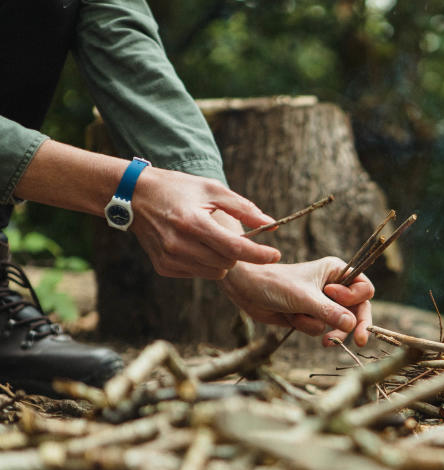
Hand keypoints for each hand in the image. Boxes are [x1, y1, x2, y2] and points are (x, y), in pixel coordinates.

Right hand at [131, 167, 281, 278]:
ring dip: (221, 260)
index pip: (235, 249)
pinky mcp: (164, 268)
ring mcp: (170, 259)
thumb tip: (271, 225)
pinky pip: (198, 274)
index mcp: (194, 223)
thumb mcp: (212, 189)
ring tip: (208, 238)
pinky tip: (193, 245)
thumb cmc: (179, 189)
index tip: (276, 254)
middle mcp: (180, 245)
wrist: (135, 196)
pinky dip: (204, 263)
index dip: (259, 254)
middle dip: (236, 252)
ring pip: (216, 273)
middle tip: (228, 235)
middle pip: (228, 263)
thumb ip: (244, 208)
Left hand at [220, 258, 373, 345]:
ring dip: (320, 326)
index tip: (338, 300)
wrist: (247, 290)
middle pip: (357, 309)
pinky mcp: (310, 315)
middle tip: (360, 341)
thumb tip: (352, 324)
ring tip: (320, 337)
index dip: (355, 298)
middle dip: (354, 325)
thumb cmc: (275, 284)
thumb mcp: (304, 298)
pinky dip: (306, 326)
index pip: (364, 289)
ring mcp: (322, 302)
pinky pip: (320, 328)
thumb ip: (329, 311)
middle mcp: (333, 286)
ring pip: (338, 323)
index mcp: (336, 271)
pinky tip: (291, 317)